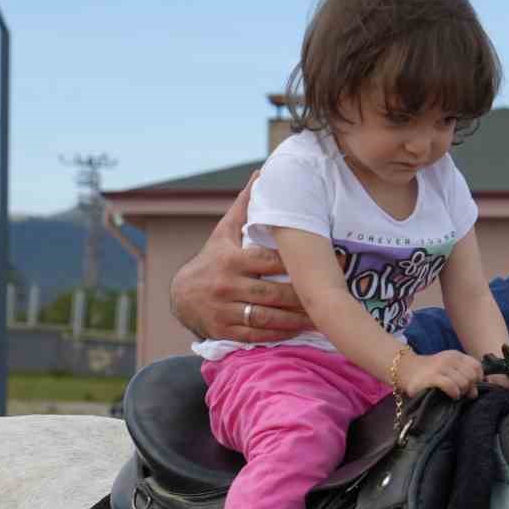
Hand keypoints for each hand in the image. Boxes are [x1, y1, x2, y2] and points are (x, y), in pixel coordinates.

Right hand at [168, 175, 314, 342]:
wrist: (180, 295)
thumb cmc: (211, 260)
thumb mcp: (223, 233)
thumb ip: (244, 206)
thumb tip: (261, 173)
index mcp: (230, 260)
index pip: (269, 262)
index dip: (296, 264)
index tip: (323, 263)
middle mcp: (226, 285)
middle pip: (272, 293)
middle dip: (301, 296)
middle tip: (327, 296)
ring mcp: (224, 310)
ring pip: (266, 316)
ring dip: (295, 319)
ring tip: (319, 317)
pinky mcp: (223, 330)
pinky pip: (255, 335)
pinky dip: (278, 334)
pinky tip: (297, 331)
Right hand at [395, 350, 483, 400]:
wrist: (406, 370)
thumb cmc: (430, 372)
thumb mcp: (449, 368)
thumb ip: (464, 376)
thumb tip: (475, 392)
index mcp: (456, 355)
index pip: (477, 366)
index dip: (478, 379)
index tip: (471, 386)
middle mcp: (449, 359)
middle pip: (472, 376)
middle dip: (469, 387)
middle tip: (462, 392)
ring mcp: (440, 367)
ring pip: (464, 382)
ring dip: (462, 392)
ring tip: (456, 394)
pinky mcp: (431, 377)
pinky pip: (451, 386)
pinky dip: (455, 393)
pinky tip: (452, 396)